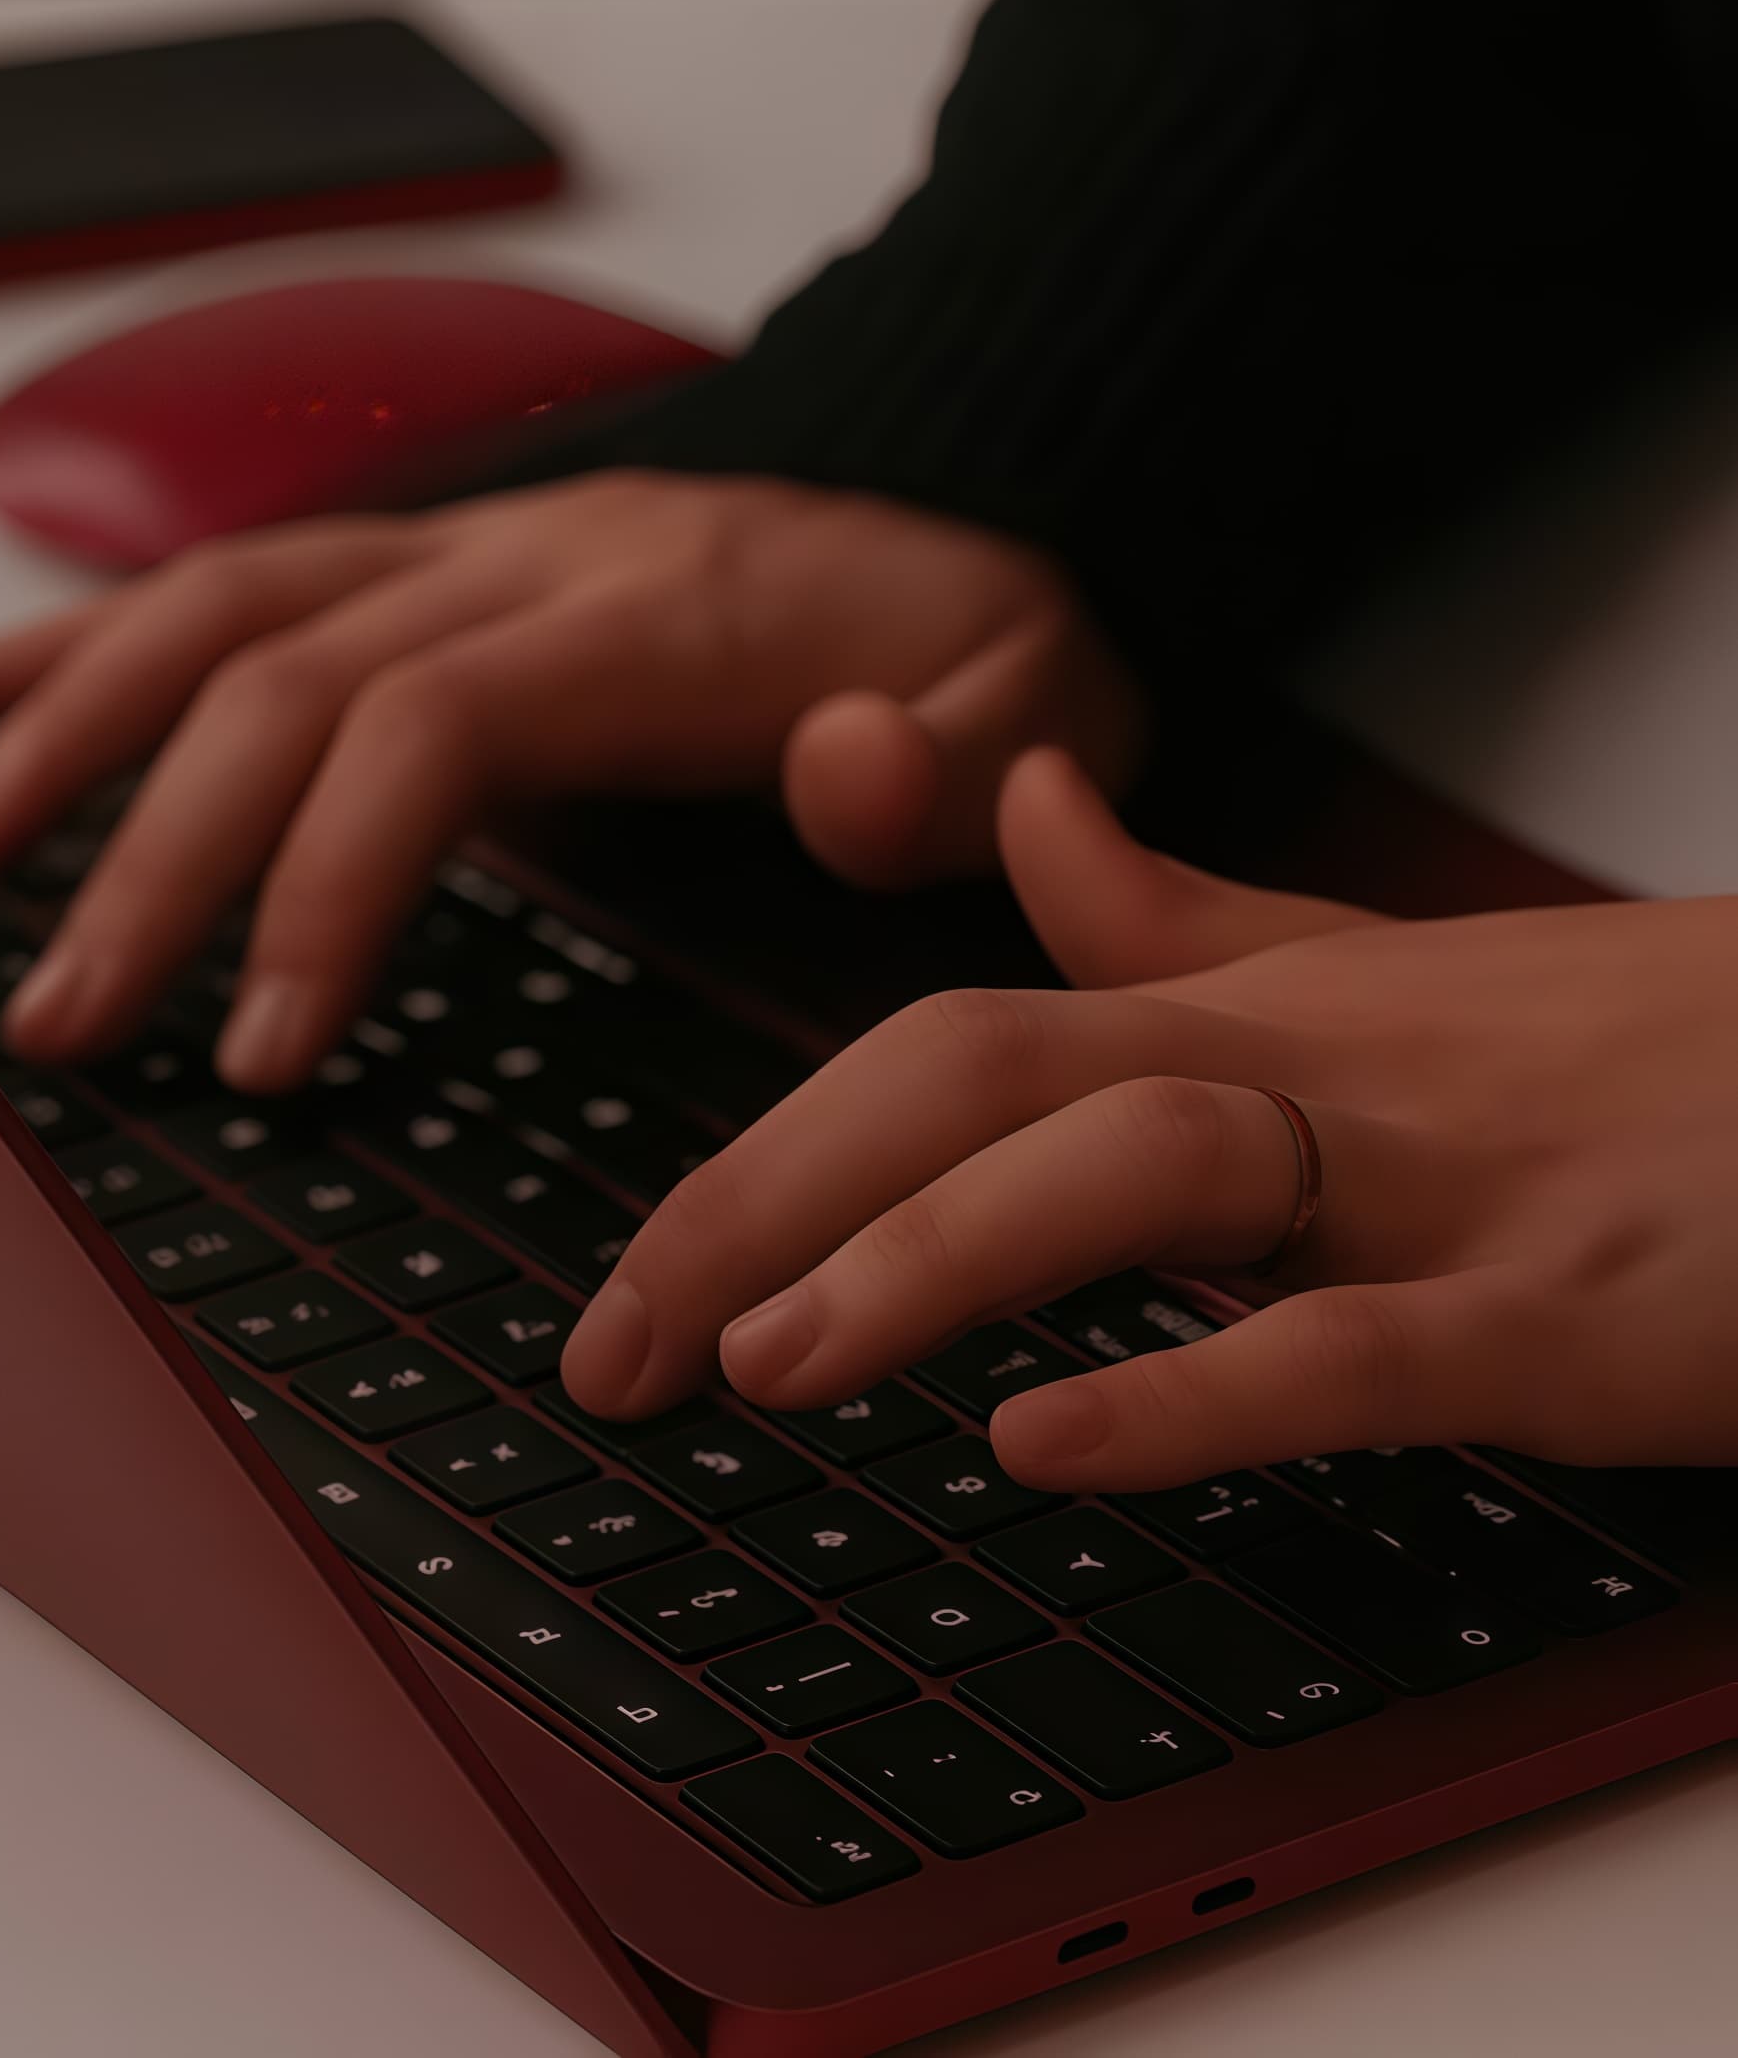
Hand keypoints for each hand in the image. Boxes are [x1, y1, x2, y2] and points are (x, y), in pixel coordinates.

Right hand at [0, 473, 1140, 1088]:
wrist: (972, 467)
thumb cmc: (990, 624)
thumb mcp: (1047, 702)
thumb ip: (958, 762)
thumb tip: (839, 775)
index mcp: (643, 613)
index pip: (418, 726)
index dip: (322, 882)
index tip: (266, 1050)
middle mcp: (519, 558)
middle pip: (274, 676)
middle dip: (153, 853)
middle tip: (69, 1025)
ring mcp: (457, 543)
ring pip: (218, 604)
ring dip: (68, 722)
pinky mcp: (423, 553)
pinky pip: (233, 573)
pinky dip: (86, 632)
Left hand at [561, 745, 1737, 1480]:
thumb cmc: (1643, 1045)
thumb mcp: (1384, 970)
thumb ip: (1184, 916)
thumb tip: (1021, 810)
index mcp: (1258, 1008)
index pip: (955, 1042)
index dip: (772, 1144)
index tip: (638, 1271)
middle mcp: (1313, 1068)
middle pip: (983, 1076)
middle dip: (771, 1197)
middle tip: (617, 1348)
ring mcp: (1439, 1183)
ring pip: (1140, 1169)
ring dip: (933, 1258)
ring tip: (770, 1362)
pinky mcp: (1570, 1313)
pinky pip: (1355, 1344)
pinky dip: (1194, 1391)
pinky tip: (1047, 1443)